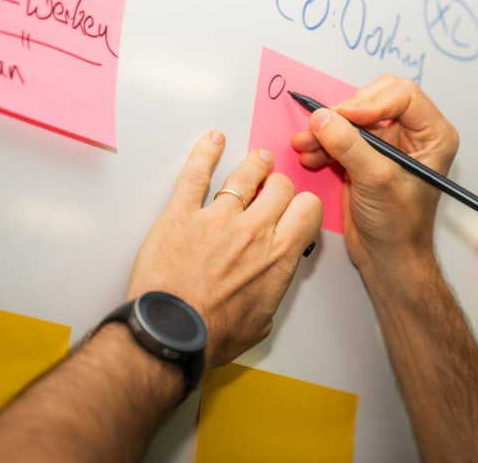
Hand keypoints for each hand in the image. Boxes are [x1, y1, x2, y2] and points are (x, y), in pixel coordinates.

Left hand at [127, 131, 321, 369]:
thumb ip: (274, 286)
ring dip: (255, 164)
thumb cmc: (211, 334)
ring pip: (245, 175)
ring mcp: (216, 218)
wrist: (169, 335)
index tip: (297, 208)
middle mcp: (253, 231)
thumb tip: (273, 277)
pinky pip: (196, 173)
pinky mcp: (181, 214)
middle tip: (273, 188)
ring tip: (257, 160)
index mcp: (278, 255)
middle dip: (279, 186)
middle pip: (280, 186)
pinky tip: (212, 141)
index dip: (303, 206)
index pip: (307, 208)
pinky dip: (205, 152)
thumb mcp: (263, 319)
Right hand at [291, 75, 457, 272]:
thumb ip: (350, 146)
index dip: (371, 101)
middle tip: (322, 127)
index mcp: (432, 134)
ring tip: (306, 145)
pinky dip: (323, 143)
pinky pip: (340, 136)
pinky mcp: (365, 155)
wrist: (388, 258)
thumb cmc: (401, 227)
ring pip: (352, 117)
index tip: (346, 116)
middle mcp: (412, 133)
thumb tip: (324, 118)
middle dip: (344, 114)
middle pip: (373, 98)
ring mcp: (387, 143)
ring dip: (326, 129)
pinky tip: (311, 156)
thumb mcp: (377, 181)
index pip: (402, 94)